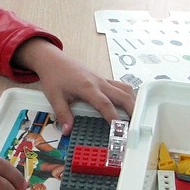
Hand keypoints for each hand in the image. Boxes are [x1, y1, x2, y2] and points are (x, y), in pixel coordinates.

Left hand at [13, 39, 135, 133]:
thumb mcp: (54, 97)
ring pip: (125, 89)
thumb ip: (63, 114)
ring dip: (133, 102)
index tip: (119, 130)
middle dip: (133, 110)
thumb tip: (67, 130)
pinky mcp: (103, 79)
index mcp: (87, 87)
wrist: (53, 59)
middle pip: (123, 95)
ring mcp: (103, 80)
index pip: (105, 104)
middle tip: (136, 126)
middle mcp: (99, 82)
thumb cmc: (54, 76)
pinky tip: (128, 106)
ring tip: (136, 117)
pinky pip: (121, 86)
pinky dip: (128, 96)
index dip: (114, 118)